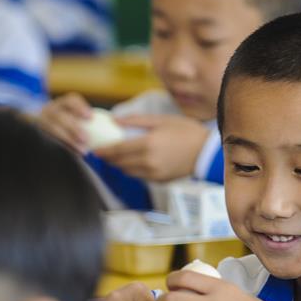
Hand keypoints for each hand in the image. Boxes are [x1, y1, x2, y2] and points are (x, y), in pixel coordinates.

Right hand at [37, 93, 92, 151]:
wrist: (45, 132)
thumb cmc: (73, 127)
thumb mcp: (78, 120)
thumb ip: (92, 121)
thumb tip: (117, 125)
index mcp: (63, 104)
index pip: (70, 100)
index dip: (80, 107)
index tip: (90, 117)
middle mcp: (50, 111)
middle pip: (60, 116)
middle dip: (73, 127)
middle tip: (86, 139)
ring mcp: (41, 123)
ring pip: (52, 129)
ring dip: (68, 140)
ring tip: (82, 150)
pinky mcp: (37, 135)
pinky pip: (48, 141)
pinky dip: (61, 147)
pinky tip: (73, 154)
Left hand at [94, 114, 210, 181]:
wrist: (206, 152)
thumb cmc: (186, 132)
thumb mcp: (161, 120)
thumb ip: (136, 121)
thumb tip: (115, 121)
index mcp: (148, 144)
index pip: (116, 149)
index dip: (103, 150)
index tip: (94, 148)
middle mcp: (148, 161)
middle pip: (119, 162)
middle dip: (108, 158)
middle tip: (102, 152)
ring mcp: (153, 173)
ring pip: (127, 171)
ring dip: (119, 165)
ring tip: (116, 157)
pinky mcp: (159, 180)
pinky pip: (138, 176)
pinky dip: (132, 170)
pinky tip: (133, 162)